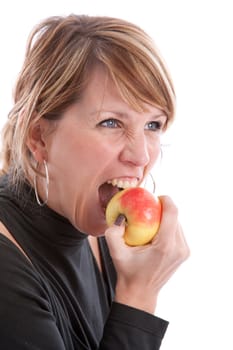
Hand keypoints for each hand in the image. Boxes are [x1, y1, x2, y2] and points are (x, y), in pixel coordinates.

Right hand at [104, 195, 189, 313]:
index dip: (166, 200)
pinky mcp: (184, 253)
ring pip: (178, 223)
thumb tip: (120, 216)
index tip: (155, 197)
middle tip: (148, 208)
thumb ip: (113, 232)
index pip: (172, 213)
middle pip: (176, 217)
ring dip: (166, 218)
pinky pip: (178, 232)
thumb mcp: (116, 252)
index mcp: (165, 246)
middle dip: (163, 209)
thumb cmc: (128, 272)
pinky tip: (156, 231)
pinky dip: (168, 227)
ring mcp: (184, 251)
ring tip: (151, 220)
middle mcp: (178, 248)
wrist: (140, 292)